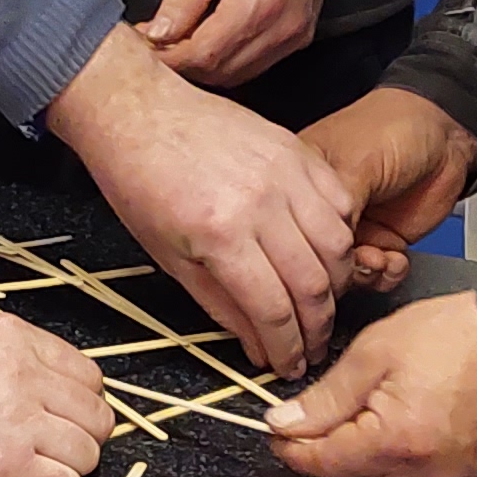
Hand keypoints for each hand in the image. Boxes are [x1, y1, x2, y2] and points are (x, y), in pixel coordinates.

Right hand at [0, 313, 108, 476]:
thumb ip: (8, 357)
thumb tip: (48, 385)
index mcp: (10, 339)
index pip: (86, 373)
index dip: (79, 402)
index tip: (63, 417)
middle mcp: (23, 376)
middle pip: (95, 415)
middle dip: (80, 436)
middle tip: (52, 448)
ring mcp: (20, 424)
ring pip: (87, 454)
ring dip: (67, 466)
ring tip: (32, 468)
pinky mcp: (9, 469)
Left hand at [38, 26, 357, 375]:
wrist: (136, 110)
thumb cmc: (138, 181)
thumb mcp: (167, 256)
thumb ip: (220, 304)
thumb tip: (260, 346)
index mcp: (221, 234)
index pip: (274, 310)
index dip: (287, 348)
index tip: (289, 366)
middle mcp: (262, 203)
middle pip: (314, 284)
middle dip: (318, 328)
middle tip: (312, 347)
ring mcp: (285, 172)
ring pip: (339, 246)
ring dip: (337, 286)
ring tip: (321, 305)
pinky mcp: (297, 150)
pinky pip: (339, 202)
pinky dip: (340, 235)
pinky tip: (324, 253)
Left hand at [145, 0, 345, 88]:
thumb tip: (158, 33)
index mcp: (257, 5)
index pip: (201, 56)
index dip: (166, 56)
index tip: (143, 43)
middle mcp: (282, 29)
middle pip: (218, 72)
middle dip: (181, 63)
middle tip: (155, 41)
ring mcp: (295, 36)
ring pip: (237, 75)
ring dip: (203, 65)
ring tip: (179, 39)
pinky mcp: (300, 37)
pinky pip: (255, 65)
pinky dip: (227, 60)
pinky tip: (209, 39)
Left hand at [269, 293, 476, 476]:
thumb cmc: (459, 337)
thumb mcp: (377, 352)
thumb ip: (327, 396)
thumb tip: (285, 423)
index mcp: (394, 443)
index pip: (324, 464)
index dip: (293, 450)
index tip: (277, 432)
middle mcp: (424, 474)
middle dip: (323, 458)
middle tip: (307, 425)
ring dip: (359, 462)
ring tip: (348, 423)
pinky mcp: (476, 476)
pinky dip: (397, 463)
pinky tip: (393, 431)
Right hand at [302, 87, 476, 288]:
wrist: (447, 135)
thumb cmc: (395, 129)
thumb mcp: (358, 163)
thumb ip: (338, 207)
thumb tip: (323, 248)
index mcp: (302, 183)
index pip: (292, 229)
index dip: (309, 249)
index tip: (328, 255)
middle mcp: (324, 211)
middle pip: (316, 257)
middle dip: (339, 268)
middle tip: (360, 257)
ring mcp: (354, 229)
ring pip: (346, 271)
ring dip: (366, 272)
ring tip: (381, 258)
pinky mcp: (382, 241)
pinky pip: (377, 273)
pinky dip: (388, 274)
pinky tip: (396, 259)